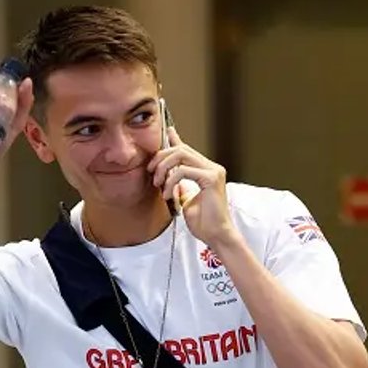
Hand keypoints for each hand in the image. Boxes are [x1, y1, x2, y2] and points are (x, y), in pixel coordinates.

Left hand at [147, 128, 237, 248]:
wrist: (215, 235)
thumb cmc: (204, 222)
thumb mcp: (186, 199)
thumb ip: (181, 185)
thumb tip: (171, 176)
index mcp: (207, 171)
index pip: (188, 150)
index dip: (175, 140)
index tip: (167, 132)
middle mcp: (212, 167)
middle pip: (181, 149)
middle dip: (161, 157)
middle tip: (151, 172)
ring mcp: (213, 171)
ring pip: (182, 155)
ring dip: (164, 168)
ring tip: (158, 184)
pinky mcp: (212, 179)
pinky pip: (184, 171)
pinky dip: (171, 181)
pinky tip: (167, 193)